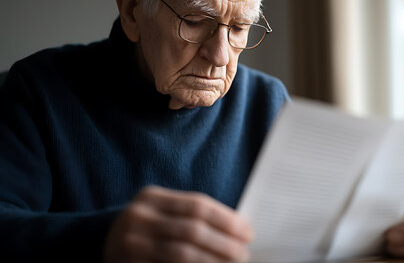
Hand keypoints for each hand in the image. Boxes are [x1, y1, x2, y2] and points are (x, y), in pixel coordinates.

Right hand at [104, 185, 252, 262]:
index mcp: (151, 197)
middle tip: (244, 253)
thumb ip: (192, 215)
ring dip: (213, 261)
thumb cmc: (148, 227)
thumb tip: (238, 228)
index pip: (198, 206)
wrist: (104, 244)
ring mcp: (130, 244)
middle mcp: (138, 217)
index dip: (227, 220)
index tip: (248, 232)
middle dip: (224, 244)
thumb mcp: (163, 212)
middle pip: (192, 231)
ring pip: (182, 255)